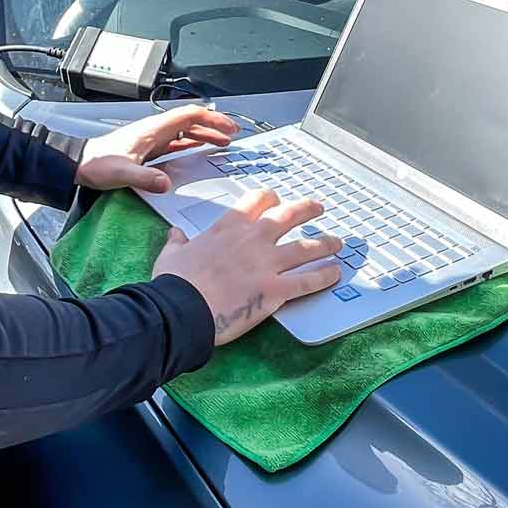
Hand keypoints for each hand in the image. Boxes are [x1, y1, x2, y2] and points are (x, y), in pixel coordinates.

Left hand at [74, 103, 237, 194]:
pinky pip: (176, 141)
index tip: (229, 128)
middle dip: (214, 125)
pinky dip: (191, 142)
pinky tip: (198, 147)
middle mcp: (155, 130)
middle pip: (190, 121)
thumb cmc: (97, 165)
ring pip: (185, 130)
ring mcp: (152, 138)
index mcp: (152, 130)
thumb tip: (166, 184)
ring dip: (204, 133)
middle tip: (233, 135)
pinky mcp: (149, 149)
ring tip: (222, 142)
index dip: (212, 119)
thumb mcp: (122, 173)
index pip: (189, 115)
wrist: (79, 165)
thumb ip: (144, 178)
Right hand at [152, 190, 343, 345]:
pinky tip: (335, 274)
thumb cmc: (175, 283)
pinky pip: (308, 281)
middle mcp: (253, 240)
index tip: (275, 200)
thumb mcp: (170, 255)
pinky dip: (324, 277)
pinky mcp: (275, 290)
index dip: (269, 198)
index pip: (256, 202)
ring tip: (337, 242)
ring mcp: (267, 264)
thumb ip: (177, 242)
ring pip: (306, 247)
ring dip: (325, 243)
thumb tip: (175, 233)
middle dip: (307, 210)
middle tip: (318, 208)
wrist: (182, 308)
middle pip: (289, 216)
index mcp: (228, 228)